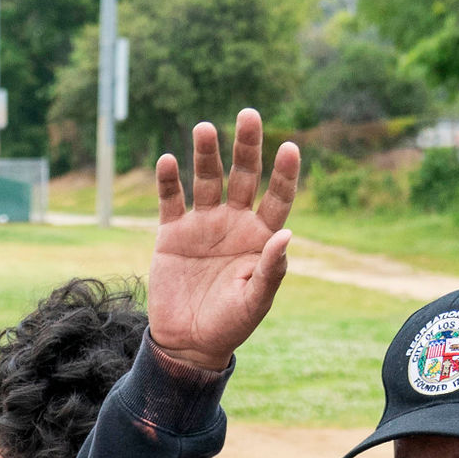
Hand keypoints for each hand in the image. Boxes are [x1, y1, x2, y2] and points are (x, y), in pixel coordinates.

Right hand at [148, 113, 301, 376]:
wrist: (187, 343)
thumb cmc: (229, 325)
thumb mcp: (254, 302)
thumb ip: (270, 270)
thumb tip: (286, 234)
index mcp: (260, 236)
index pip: (278, 197)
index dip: (284, 173)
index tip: (290, 147)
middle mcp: (234, 222)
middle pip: (244, 175)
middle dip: (247, 146)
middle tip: (248, 114)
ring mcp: (202, 224)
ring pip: (207, 180)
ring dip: (206, 154)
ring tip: (204, 128)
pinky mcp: (172, 233)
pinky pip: (171, 200)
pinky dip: (169, 181)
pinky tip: (169, 162)